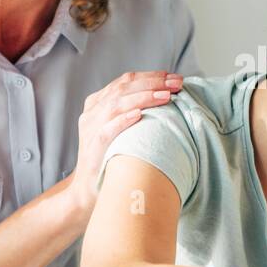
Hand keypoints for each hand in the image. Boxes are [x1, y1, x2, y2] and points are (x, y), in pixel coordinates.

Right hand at [63, 70, 182, 223]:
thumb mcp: (122, 129)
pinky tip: (139, 115)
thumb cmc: (113, 156)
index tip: (174, 77)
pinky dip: (123, 120)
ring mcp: (91, 129)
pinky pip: (107, 130)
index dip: (151, 76)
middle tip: (177, 83)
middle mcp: (93, 112)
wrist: (88, 189)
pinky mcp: (92, 147)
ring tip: (166, 96)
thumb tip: (168, 95)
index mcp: (99, 103)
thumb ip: (135, 110)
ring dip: (143, 97)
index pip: (126, 81)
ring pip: (116, 104)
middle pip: (123, 88)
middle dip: (153, 83)